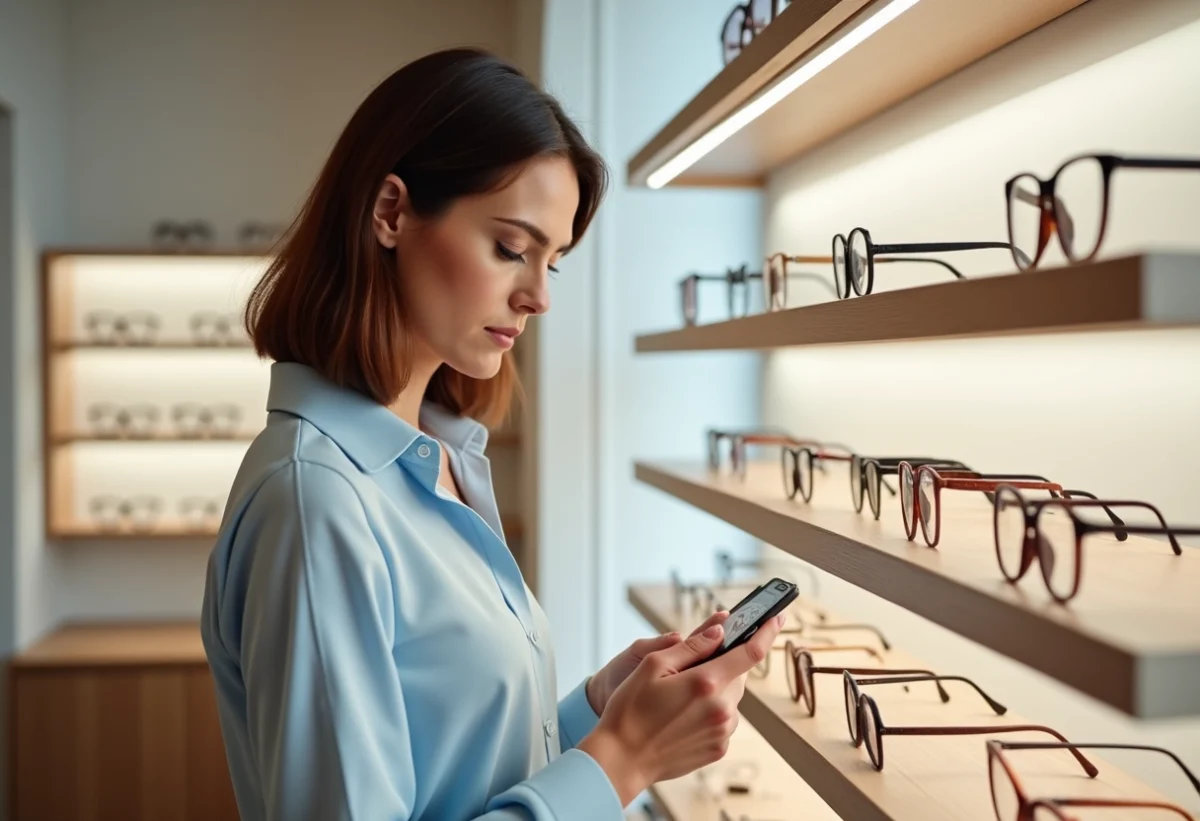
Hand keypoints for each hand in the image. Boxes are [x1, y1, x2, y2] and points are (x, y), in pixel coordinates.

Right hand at [577, 612, 785, 806]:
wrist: (621, 759)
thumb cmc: (630, 710)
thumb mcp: (652, 666)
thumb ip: (690, 647)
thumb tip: (719, 632)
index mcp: (706, 683)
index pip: (751, 652)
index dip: (767, 632)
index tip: (776, 618)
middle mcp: (722, 709)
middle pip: (738, 675)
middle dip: (723, 665)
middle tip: (691, 669)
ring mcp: (722, 732)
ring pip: (731, 698)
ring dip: (716, 690)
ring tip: (680, 698)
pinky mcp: (718, 749)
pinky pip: (723, 720)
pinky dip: (711, 711)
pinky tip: (683, 716)